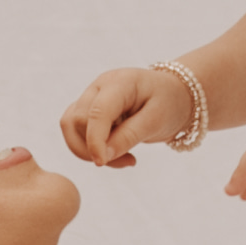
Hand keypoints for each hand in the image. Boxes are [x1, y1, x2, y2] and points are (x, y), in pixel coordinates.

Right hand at [62, 62, 199, 166]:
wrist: (175, 96)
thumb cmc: (169, 103)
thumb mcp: (157, 120)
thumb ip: (129, 136)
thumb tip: (102, 156)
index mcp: (119, 82)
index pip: (96, 112)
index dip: (94, 139)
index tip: (101, 162)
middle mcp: (99, 86)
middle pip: (78, 120)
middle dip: (95, 147)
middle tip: (128, 160)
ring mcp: (91, 96)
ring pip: (71, 126)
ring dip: (88, 149)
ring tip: (121, 158)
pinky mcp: (88, 109)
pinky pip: (75, 130)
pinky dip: (88, 147)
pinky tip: (112, 152)